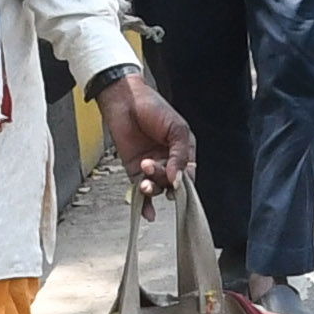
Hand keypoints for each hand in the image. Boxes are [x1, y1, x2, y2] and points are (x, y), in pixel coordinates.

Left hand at [95, 68, 195, 195]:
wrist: (124, 100)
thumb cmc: (153, 107)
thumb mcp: (176, 129)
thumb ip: (180, 154)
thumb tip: (178, 178)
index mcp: (183, 151)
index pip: (189, 174)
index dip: (185, 181)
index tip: (177, 180)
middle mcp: (169, 161)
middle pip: (172, 183)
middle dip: (164, 179)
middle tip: (153, 167)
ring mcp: (151, 167)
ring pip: (157, 187)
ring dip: (152, 187)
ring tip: (145, 174)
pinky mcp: (134, 170)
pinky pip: (141, 191)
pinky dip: (145, 205)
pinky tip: (148, 213)